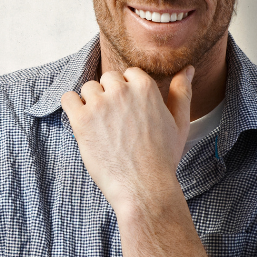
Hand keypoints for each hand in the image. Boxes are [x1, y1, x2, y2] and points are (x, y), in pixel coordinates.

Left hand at [61, 66, 193, 213]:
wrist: (144, 188)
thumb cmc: (163, 158)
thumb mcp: (179, 122)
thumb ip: (182, 92)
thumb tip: (188, 69)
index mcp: (145, 87)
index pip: (128, 74)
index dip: (127, 93)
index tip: (129, 114)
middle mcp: (121, 91)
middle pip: (107, 79)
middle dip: (110, 97)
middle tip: (116, 124)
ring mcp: (100, 105)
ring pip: (88, 88)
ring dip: (91, 103)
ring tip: (102, 128)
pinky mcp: (81, 120)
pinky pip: (68, 98)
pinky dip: (72, 107)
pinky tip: (83, 123)